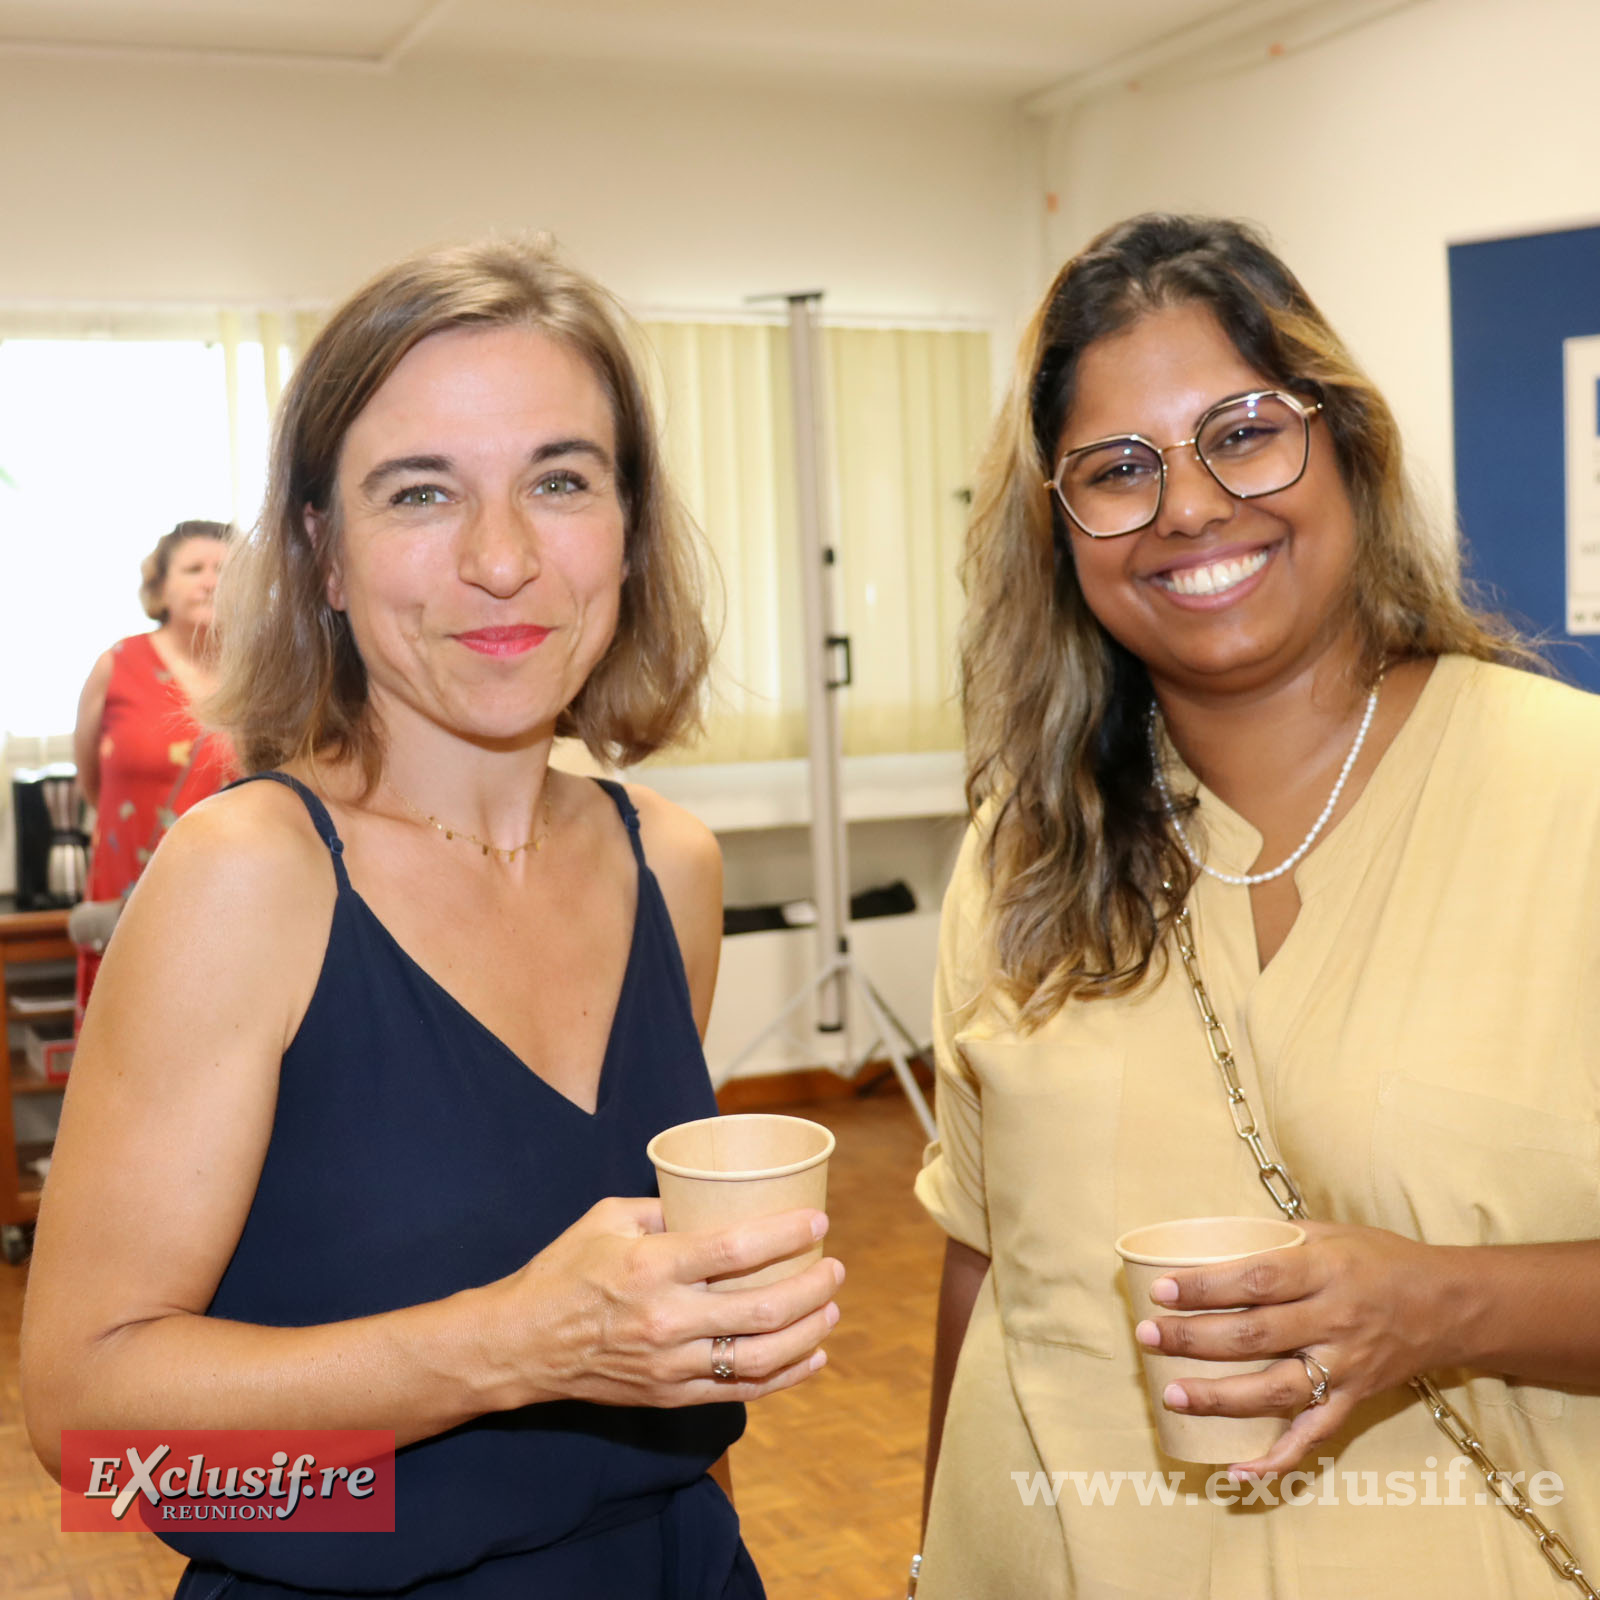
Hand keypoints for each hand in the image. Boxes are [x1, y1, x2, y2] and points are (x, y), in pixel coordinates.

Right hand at [498, 1197, 842, 1409]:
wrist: (522, 1344)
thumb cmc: (564, 1270)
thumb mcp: (606, 1218)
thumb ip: (663, 1208)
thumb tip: (713, 1199)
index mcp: (652, 1266)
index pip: (736, 1249)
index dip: (787, 1234)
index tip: (819, 1221)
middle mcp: (667, 1318)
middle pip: (762, 1307)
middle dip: (812, 1286)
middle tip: (835, 1267)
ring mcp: (671, 1364)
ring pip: (760, 1356)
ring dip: (808, 1332)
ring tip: (831, 1308)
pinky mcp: (671, 1394)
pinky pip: (741, 1390)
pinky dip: (785, 1375)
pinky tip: (812, 1356)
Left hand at [1132, 1221, 1446, 1473]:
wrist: (1451, 1303)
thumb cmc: (1379, 1259)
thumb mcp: (1328, 1232)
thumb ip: (1273, 1240)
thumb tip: (1206, 1239)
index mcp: (1324, 1270)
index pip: (1254, 1281)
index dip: (1204, 1288)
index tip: (1160, 1290)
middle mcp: (1334, 1320)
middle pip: (1254, 1335)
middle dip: (1193, 1338)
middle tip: (1147, 1336)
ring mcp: (1346, 1365)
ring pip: (1275, 1390)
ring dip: (1219, 1397)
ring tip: (1172, 1394)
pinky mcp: (1356, 1400)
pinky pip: (1314, 1435)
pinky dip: (1276, 1458)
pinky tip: (1236, 1468)